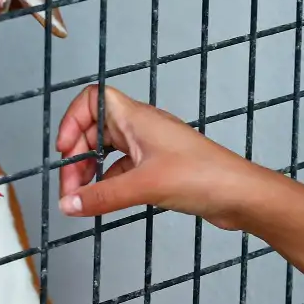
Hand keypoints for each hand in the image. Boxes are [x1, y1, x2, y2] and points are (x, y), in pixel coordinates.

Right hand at [54, 86, 276, 230]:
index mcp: (137, 118)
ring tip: (80, 198)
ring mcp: (151, 148)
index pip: (94, 99)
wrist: (239, 195)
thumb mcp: (145, 186)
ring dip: (90, 172)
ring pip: (107, 152)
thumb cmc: (202, 176)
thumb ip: (102, 196)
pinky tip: (102, 202)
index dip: (73, 119)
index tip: (64, 149)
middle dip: (76, 155)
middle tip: (69, 188)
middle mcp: (142, 128)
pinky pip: (122, 171)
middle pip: (95, 130)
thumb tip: (68, 204)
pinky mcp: (159, 169)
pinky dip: (108, 184)